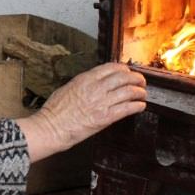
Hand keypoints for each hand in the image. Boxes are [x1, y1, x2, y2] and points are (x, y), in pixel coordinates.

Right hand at [17, 62, 146, 161]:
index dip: (124, 69)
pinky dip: (137, 106)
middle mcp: (96, 88)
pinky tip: (140, 106)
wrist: (52, 127)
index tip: (128, 72)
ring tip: (142, 94)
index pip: (112, 67)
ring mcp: (101, 102)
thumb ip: (83, 84)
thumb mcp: (68, 88)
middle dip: (136, 78)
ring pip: (129, 91)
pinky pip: (127, 108)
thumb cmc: (55, 111)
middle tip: (141, 82)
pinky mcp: (105, 117)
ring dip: (139, 92)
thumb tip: (93, 83)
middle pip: (124, 77)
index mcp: (86, 79)